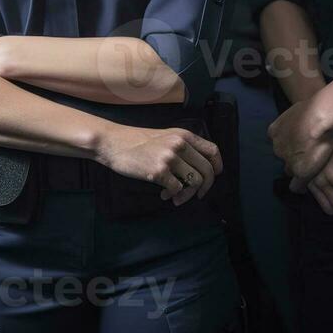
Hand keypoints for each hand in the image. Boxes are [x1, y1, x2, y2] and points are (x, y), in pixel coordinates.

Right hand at [96, 124, 221, 206]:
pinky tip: (163, 194)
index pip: (213, 151)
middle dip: (205, 187)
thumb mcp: (165, 137)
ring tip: (176, 197)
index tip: (214, 177)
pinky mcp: (158, 171)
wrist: (114, 143)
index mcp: (184, 135)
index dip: (217, 166)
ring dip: (187, 194)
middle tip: (197, 195)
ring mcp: (169, 158)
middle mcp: (179, 145)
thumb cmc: (138, 142)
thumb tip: (200, 168)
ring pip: (194, 182)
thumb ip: (183, 147)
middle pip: (207, 171)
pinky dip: (172, 195)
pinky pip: (176, 189)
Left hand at [268, 97, 332, 182]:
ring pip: (290, 169)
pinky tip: (304, 187)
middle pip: (283, 157)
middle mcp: (278, 146)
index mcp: (275, 131)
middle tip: (307, 154)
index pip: (279, 143)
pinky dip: (300, 186)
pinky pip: (297, 185)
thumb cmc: (314, 107)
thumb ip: (296, 118)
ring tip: (311, 167)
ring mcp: (288, 160)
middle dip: (293, 157)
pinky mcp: (299, 171)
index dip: (290, 145)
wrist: (321, 116)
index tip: (299, 144)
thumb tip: (304, 118)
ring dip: (298, 168)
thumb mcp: (299, 108)